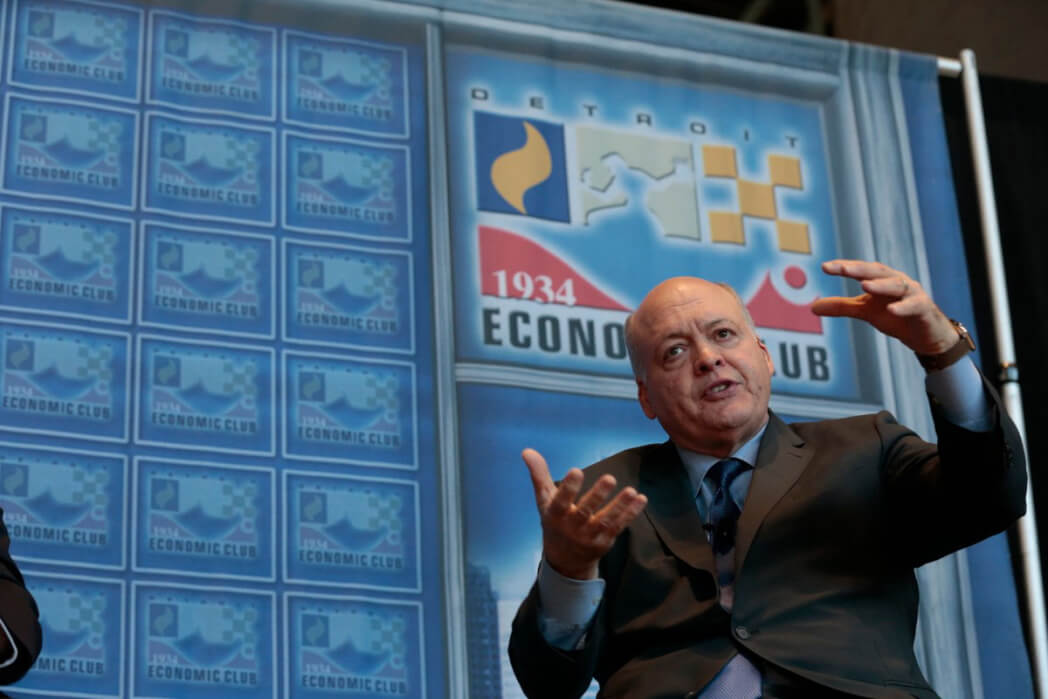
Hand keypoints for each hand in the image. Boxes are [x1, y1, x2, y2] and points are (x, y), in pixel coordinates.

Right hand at [522, 448, 647, 579]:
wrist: (565, 561)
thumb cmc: (554, 522)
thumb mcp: (544, 501)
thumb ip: (539, 475)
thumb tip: (527, 451)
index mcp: (555, 515)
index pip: (560, 501)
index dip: (568, 487)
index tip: (576, 470)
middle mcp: (572, 527)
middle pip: (585, 511)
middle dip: (598, 495)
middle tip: (610, 478)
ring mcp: (590, 536)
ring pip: (606, 520)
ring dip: (620, 506)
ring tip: (631, 491)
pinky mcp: (605, 541)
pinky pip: (619, 526)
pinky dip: (630, 513)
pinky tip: (641, 499)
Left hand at [812, 259, 957, 354]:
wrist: (924, 335)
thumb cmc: (895, 317)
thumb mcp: (865, 312)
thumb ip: (841, 307)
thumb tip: (813, 307)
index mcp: (881, 280)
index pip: (861, 270)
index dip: (844, 267)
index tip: (825, 267)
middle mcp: (897, 281)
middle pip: (878, 272)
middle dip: (860, 269)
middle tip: (842, 269)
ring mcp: (912, 293)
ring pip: (897, 285)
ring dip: (881, 285)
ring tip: (865, 286)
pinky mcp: (924, 309)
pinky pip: (914, 306)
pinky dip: (903, 307)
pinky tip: (891, 310)